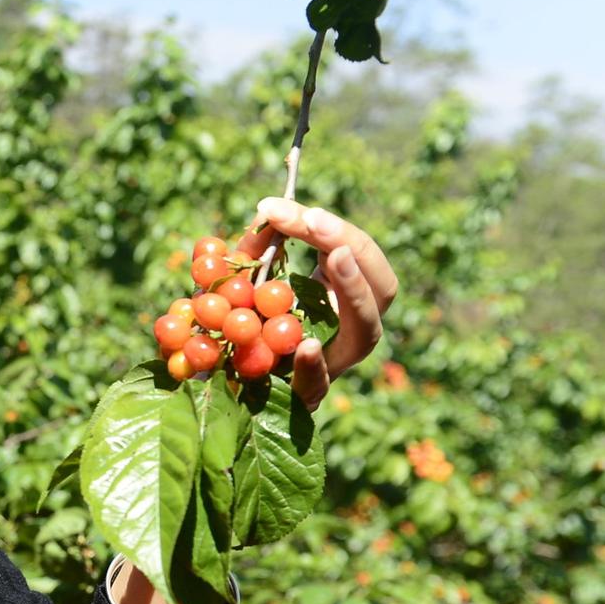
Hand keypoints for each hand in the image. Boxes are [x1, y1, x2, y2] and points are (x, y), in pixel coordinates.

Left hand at [237, 198, 399, 409]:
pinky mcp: (306, 397)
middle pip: (381, 287)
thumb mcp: (245, 281)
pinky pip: (318, 384)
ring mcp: (334, 364)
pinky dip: (314, 365)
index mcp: (343, 297)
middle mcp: (351, 329)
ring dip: (354, 291)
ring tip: (335, 256)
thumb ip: (256, 250)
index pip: (356, 255)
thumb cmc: (241, 325)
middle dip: (351, 245)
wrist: (223, 388)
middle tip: (314, 219)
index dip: (332, 227)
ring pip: (366, 333)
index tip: (285, 206)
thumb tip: (266, 213)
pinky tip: (306, 345)